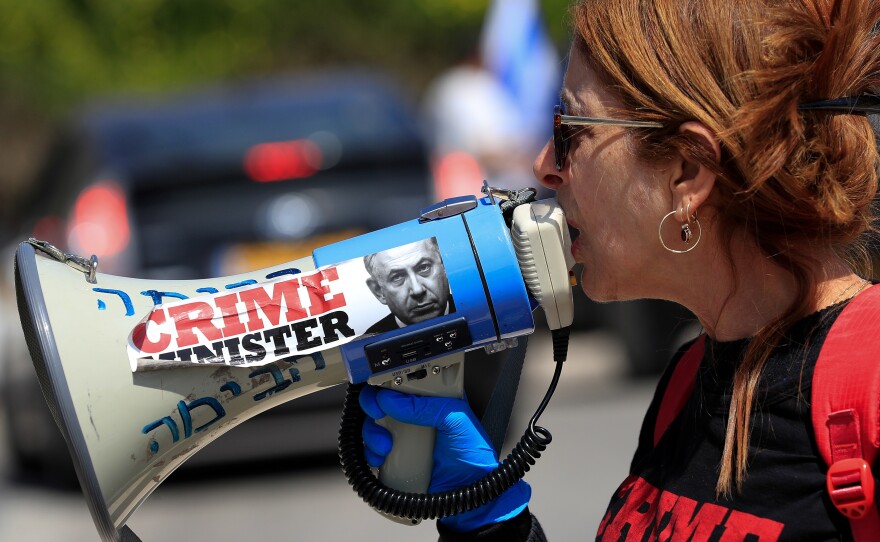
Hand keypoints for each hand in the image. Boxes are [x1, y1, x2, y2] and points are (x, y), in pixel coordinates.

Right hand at [359, 385, 529, 531]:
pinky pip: (372, 449)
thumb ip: (426, 406)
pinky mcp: (395, 457)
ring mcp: (402, 436)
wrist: (470, 493)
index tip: (382, 388)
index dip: (388, 380)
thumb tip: (392, 399)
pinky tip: (381, 458)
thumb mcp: (456, 420)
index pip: (404, 380)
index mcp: (431, 398)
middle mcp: (414, 414)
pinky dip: (370, 452)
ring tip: (385, 445)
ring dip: (371, 432)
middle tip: (376, 412)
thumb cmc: (473, 455)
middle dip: (372, 404)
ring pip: (372, 424)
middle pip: (381, 400)